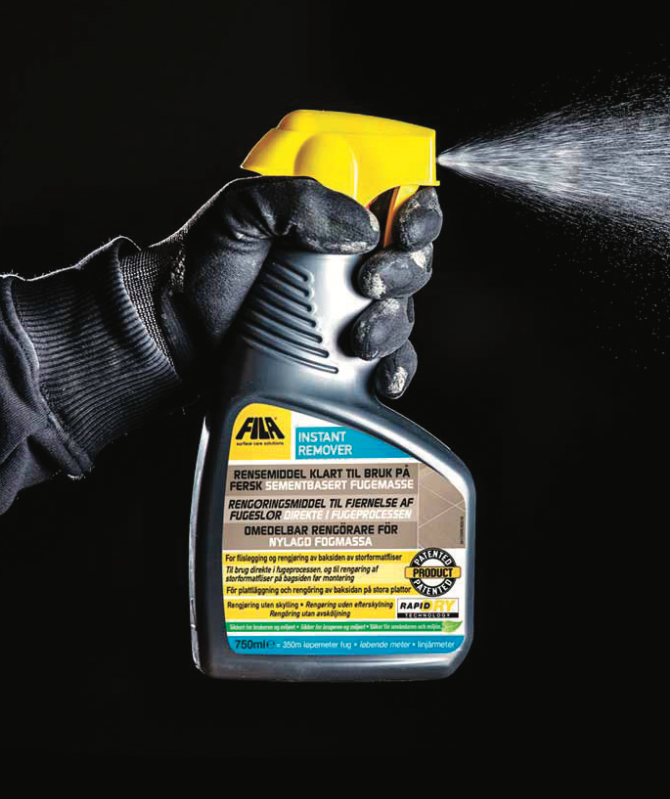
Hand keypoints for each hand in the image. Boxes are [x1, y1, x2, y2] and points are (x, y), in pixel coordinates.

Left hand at [121, 176, 441, 397]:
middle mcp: (348, 264)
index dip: (417, 212)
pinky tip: (381, 375)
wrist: (176, 335)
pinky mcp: (344, 358)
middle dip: (403, 272)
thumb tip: (361, 227)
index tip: (404, 226)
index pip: (398, 204)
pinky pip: (391, 361)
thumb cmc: (204, 269)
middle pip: (413, 261)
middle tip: (368, 283)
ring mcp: (349, 313)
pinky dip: (397, 368)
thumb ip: (298, 200)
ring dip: (393, 323)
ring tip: (358, 336)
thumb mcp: (242, 211)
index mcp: (332, 219)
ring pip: (404, 313)